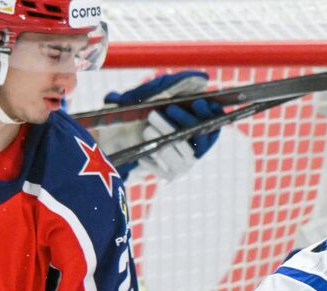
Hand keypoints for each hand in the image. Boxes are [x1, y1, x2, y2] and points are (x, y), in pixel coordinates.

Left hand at [102, 71, 224, 180]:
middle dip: (185, 121)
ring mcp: (183, 163)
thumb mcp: (157, 94)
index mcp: (196, 130)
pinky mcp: (169, 174)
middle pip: (200, 137)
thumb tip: (202, 79)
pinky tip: (143, 146)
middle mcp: (194, 149)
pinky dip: (155, 152)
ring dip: (167, 135)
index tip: (199, 102)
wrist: (112, 137)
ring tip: (148, 127)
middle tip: (169, 108)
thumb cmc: (138, 113)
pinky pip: (168, 164)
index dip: (210, 115)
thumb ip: (179, 85)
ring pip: (184, 152)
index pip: (214, 125)